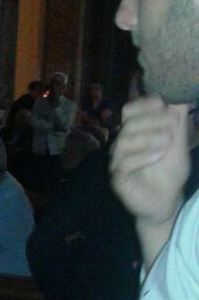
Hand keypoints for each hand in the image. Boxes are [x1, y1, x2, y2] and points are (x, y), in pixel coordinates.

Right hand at [110, 97, 189, 226]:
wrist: (166, 201)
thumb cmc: (170, 171)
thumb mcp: (179, 144)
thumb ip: (178, 123)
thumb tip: (180, 98)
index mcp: (134, 132)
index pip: (129, 111)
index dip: (143, 105)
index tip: (161, 103)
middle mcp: (122, 144)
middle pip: (128, 124)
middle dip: (151, 121)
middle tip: (171, 124)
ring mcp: (118, 161)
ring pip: (125, 141)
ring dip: (148, 138)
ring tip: (167, 142)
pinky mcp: (118, 178)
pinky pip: (124, 163)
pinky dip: (143, 156)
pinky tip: (158, 156)